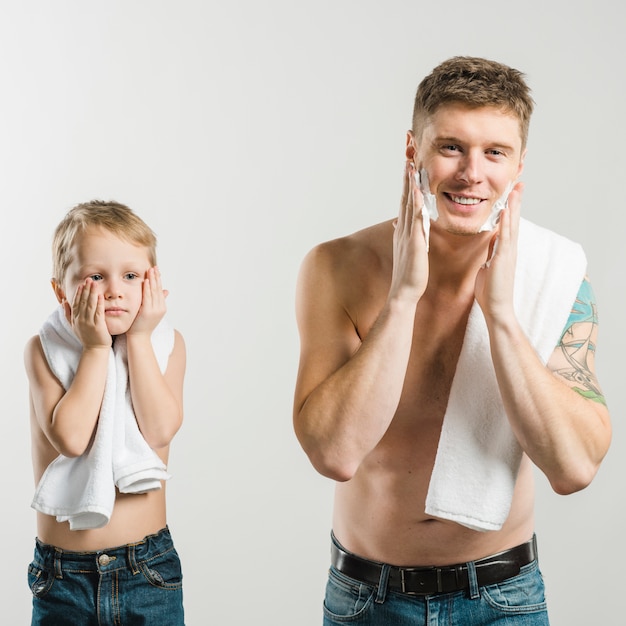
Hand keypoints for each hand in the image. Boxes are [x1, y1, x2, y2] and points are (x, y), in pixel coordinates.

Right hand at [66, 279, 111, 348]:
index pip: (76, 303)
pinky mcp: (97, 325)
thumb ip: (68, 313)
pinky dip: (99, 303)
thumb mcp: (73, 325)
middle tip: (89, 279)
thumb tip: (64, 301)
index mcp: (75, 318)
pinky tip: (100, 295)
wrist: (94, 349)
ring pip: (90, 305)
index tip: (82, 284)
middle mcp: (80, 319)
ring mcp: (89, 322)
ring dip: (92, 293)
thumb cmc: (86, 337)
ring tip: (95, 283)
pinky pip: (98, 312)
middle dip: (86, 289)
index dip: (79, 293)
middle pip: (83, 301)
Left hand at [128, 266, 167, 335]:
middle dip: (156, 277)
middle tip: (154, 267)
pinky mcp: (148, 311)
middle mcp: (160, 308)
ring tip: (151, 270)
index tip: (156, 271)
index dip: (158, 280)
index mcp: (162, 308)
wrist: (139, 337)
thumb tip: (166, 291)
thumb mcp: (152, 312)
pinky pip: (148, 297)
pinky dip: (148, 288)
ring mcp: (155, 310)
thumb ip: (158, 301)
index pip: (160, 291)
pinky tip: (147, 281)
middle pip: (158, 289)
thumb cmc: (142, 326)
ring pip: (154, 292)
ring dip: (153, 280)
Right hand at [388, 161, 428, 302]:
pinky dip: (415, 204)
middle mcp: (403, 230)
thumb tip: (400, 225)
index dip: (407, 187)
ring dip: (409, 186)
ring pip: (408, 205)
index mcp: (404, 232)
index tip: (409, 171)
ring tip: (410, 168)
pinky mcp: (414, 242)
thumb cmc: (410, 275)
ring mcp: (407, 235)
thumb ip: (407, 237)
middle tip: (408, 160)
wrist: (404, 292)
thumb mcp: (409, 252)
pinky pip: (415, 219)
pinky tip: (417, 192)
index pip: (405, 204)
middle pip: (404, 199)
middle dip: (406, 180)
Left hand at [474, 182, 522, 320]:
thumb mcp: (489, 265)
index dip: (511, 209)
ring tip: (515, 190)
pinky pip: (504, 239)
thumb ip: (492, 252)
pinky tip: (505, 212)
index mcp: (505, 251)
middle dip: (516, 202)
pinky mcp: (502, 260)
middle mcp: (509, 250)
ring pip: (512, 226)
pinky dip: (506, 224)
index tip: (512, 193)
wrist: (496, 308)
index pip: (509, 225)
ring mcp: (507, 254)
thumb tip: (493, 239)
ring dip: (513, 207)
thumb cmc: (491, 290)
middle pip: (514, 221)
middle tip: (519, 184)